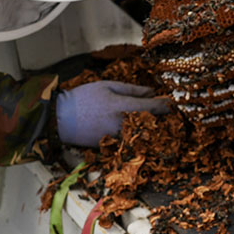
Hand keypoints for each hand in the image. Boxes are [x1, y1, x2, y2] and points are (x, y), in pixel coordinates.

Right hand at [55, 80, 169, 146]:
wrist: (61, 119)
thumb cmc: (83, 98)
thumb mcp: (108, 86)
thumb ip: (132, 89)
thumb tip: (152, 91)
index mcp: (122, 106)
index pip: (152, 107)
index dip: (166, 105)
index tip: (172, 104)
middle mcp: (122, 124)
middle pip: (152, 124)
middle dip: (162, 119)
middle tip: (168, 114)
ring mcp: (117, 137)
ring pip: (143, 135)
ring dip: (152, 129)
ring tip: (155, 123)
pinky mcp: (112, 146)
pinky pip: (131, 142)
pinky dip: (138, 137)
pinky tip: (138, 132)